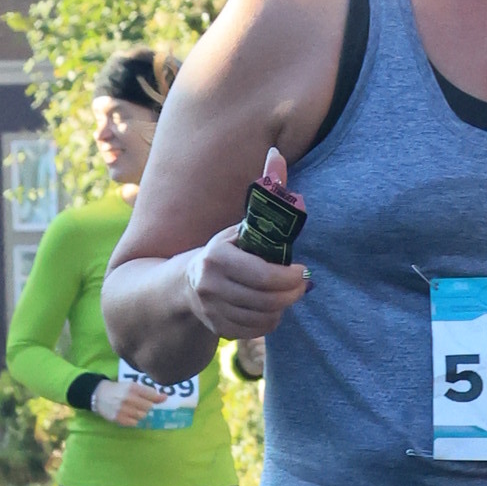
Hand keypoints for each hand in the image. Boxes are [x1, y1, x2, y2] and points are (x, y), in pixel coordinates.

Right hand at [93, 377, 162, 427]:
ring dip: (140, 413)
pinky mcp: (118, 418)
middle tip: (139, 403)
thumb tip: (165, 397)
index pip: (152, 394)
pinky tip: (127, 414)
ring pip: (142, 415)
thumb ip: (148, 392)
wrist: (99, 395)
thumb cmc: (118, 389)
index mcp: (132, 387)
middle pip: (148, 407)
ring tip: (132, 409)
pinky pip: (134, 423)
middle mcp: (128, 398)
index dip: (157, 398)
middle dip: (146, 406)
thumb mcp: (132, 386)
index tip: (160, 399)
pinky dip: (133, 420)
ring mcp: (123, 409)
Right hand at [184, 146, 310, 343]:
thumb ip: (264, 190)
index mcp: (216, 256)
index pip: (263, 275)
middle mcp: (209, 285)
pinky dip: (269, 321)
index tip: (302, 270)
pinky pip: (254, 330)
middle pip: (266, 299)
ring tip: (287, 294)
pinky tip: (271, 308)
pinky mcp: (216, 328)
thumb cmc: (224, 249)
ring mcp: (211, 310)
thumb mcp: (239, 223)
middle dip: (292, 293)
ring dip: (282, 307)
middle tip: (303, 285)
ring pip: (263, 317)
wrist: (183, 284)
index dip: (290, 276)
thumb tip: (277, 155)